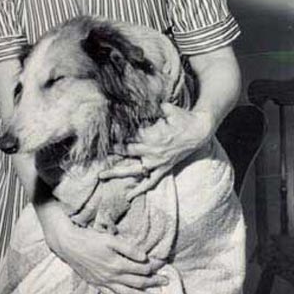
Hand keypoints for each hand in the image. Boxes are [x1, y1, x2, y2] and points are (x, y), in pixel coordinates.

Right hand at [37, 203, 166, 293]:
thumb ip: (128, 249)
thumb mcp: (110, 239)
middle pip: (138, 282)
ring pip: (127, 293)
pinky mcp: (97, 284)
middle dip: (153, 282)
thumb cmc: (89, 239)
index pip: (142, 268)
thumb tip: (144, 258)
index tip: (163, 264)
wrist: (68, 245)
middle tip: (166, 282)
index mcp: (118, 264)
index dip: (154, 267)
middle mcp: (112, 276)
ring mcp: (104, 282)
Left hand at [99, 103, 214, 199]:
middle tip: (94, 153)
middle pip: (126, 151)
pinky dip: (140, 189)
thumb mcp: (170, 108)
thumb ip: (158, 105)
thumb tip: (148, 96)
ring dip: (117, 172)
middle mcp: (152, 150)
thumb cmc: (183, 117)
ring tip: (101, 176)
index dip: (115, 135)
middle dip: (110, 151)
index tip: (101, 136)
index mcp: (152, 135)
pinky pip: (151, 181)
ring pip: (134, 169)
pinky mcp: (164, 168)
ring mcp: (157, 162)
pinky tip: (128, 196)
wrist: (200, 131)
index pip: (129, 136)